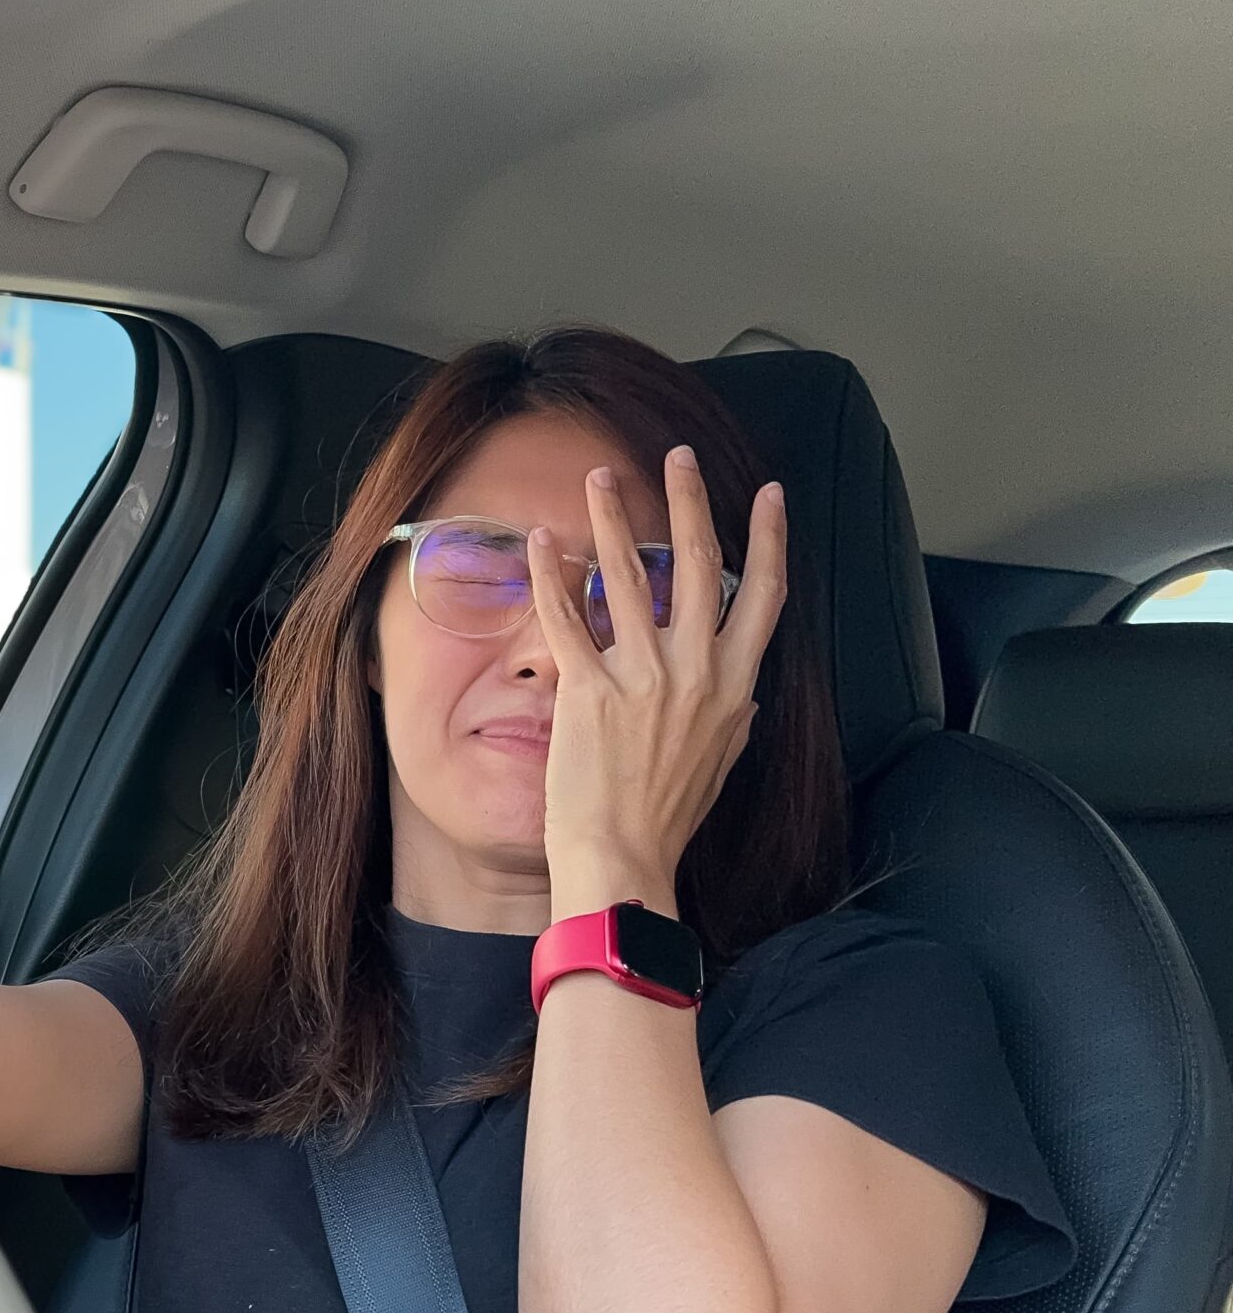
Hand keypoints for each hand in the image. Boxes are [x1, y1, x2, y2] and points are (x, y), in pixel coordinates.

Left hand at [524, 449, 786, 917]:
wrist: (624, 858)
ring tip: (599, 477)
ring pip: (630, 575)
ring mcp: (642, 677)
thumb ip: (733, 714)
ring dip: (612, 517)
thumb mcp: (722, 759)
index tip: (770, 493)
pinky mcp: (588, 689)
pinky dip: (551, 574)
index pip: (763, 594)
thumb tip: (744, 690)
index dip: (769, 539)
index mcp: (734, 685)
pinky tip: (542, 541)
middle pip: (699, 564)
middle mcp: (695, 672)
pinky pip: (565, 616)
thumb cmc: (668, 816)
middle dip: (689, 499)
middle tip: (677, 455)